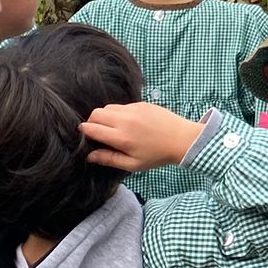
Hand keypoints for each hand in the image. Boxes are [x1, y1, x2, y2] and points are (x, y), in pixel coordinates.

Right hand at [81, 103, 208, 171]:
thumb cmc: (157, 155)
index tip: (86, 138)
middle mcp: (125, 120)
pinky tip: (128, 123)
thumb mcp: (133, 164)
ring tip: (113, 129)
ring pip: (108, 107)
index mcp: (121, 137)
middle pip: (96, 114)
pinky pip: (122, 105)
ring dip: (105, 116)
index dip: (84, 132)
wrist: (182, 139)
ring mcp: (134, 109)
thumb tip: (89, 156)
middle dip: (92, 122)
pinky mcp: (141, 103)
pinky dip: (118, 113)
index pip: (91, 128)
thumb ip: (109, 159)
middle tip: (99, 133)